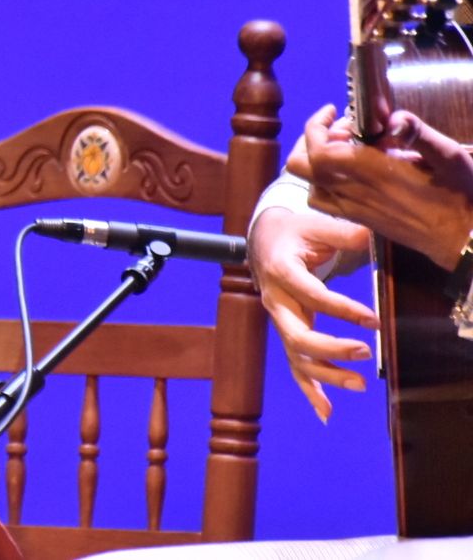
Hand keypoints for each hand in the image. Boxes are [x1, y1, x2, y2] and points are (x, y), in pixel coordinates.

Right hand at [248, 198, 375, 420]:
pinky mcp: (287, 332)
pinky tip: (326, 413)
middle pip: (297, 335)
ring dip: (326, 375)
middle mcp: (275, 302)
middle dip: (330, 349)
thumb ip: (342, 232)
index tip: (374, 321)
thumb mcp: (314, 224)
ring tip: (360, 384)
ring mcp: (279, 321)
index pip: (312, 296)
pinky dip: (310, 391)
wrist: (263, 240)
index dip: (343, 310)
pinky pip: (296, 366)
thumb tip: (370, 235)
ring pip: (297, 356)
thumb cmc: (292, 231)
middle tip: (365, 352)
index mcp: (281, 272)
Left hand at [291, 104, 472, 269]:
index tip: (335, 112)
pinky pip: (326, 203)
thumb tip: (392, 118)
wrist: (464, 241)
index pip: (318, 149)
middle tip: (340, 131)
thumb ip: (417, 132)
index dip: (316, 126)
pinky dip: (326, 184)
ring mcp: (354, 210)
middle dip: (310, 141)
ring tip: (344, 150)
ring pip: (309, 186)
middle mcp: (353, 191)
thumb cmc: (459, 196)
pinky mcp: (361, 221)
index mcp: (370, 171)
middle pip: (301, 167)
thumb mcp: (447, 156)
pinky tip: (352, 174)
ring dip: (316, 164)